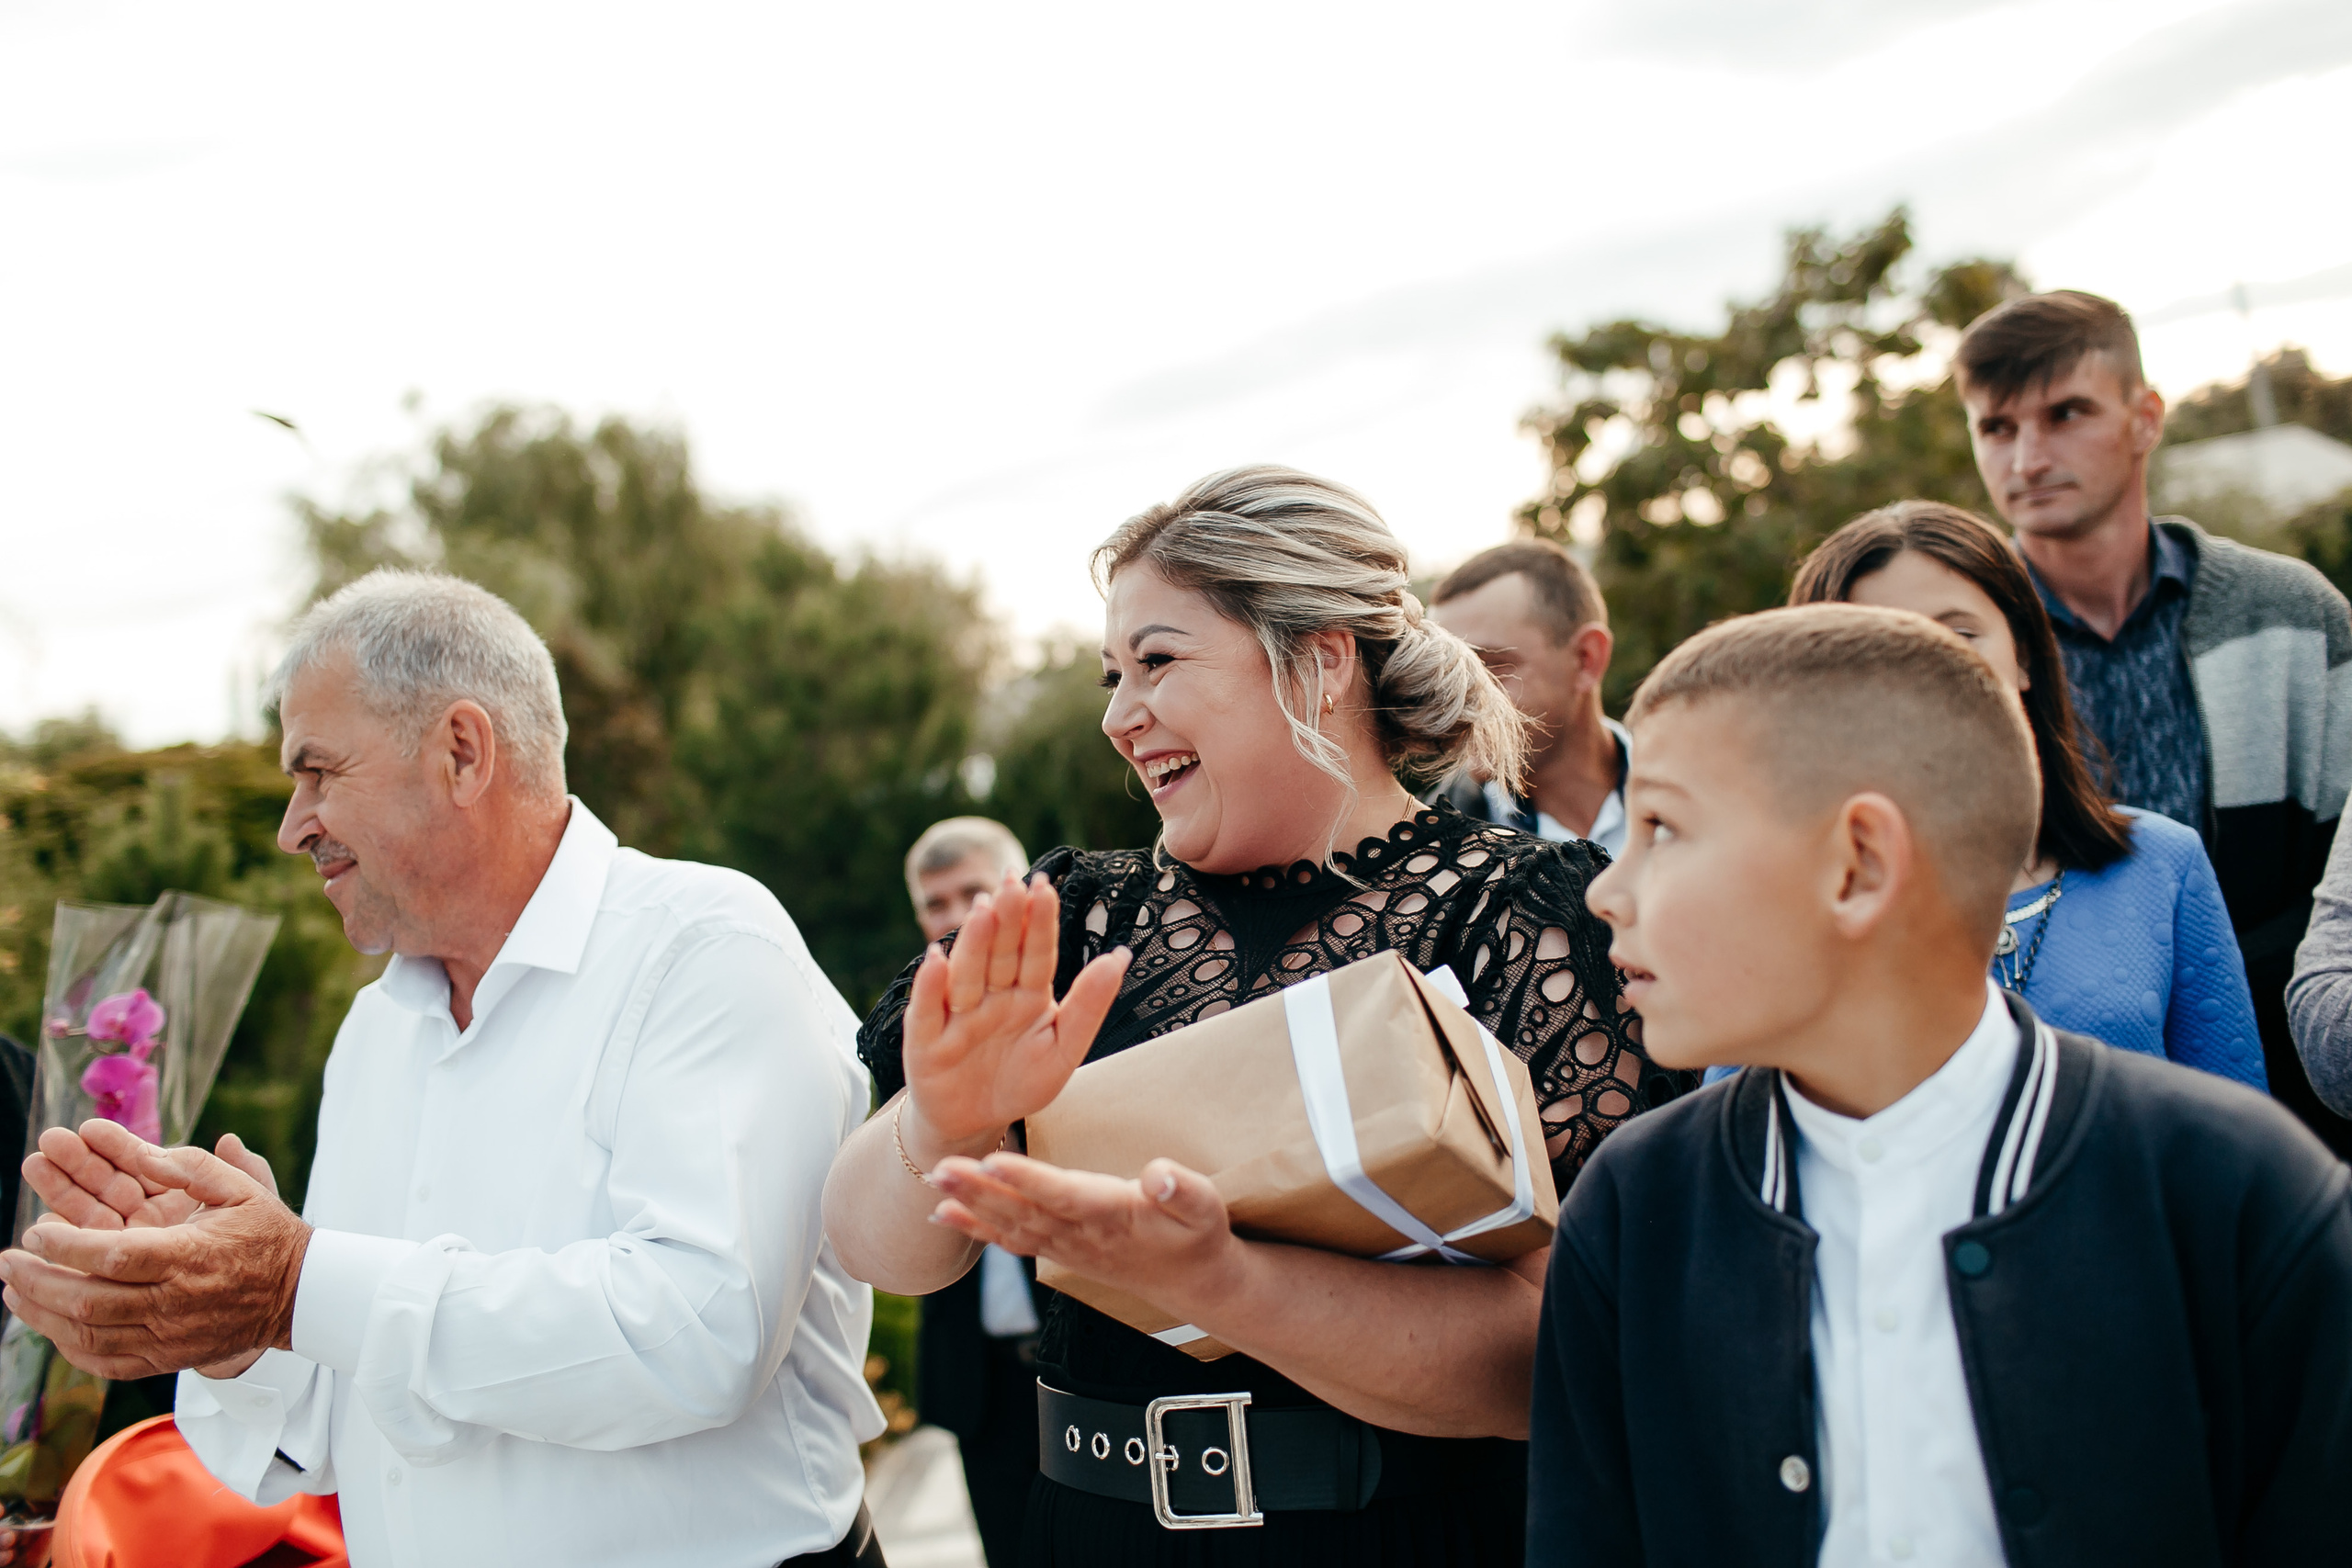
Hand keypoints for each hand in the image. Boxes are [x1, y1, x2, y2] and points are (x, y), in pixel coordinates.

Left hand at [0, 1121, 308, 1379]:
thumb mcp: (241, 1189)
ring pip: (88, 1336)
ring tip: (13, 1292)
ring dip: (41, 1315)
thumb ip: (191, 1167)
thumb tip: (143, 1153)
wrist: (299, 1295)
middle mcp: (174, 1302)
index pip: (113, 1256)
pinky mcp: (167, 1358)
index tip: (35, 1232)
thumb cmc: (266, 1235)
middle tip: (7, 1262)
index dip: (65, 1247)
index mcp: (189, 1256)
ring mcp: (169, 1336)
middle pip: (88, 1301)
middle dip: (37, 1281)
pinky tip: (49, 1324)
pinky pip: (105, 1362)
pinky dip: (69, 1346)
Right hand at [900, 873, 1128, 1159]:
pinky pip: (928, 1012)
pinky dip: (931, 988)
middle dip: (1007, 918)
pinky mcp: (926, 1042)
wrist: (976, 1122)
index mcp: (1027, 994)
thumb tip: (1121, 956)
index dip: (1039, 922)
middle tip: (1012, 881)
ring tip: (982, 909)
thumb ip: (1090, 1005)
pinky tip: (935, 959)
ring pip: (967, 975)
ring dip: (973, 942)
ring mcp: (957, 1016)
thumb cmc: (1021, 1081)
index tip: (1045, 885)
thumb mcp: (1064, 1048)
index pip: (1036, 953)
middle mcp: (991, 997)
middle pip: (1000, 954)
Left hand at [928, 1151, 1241, 1321]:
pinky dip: (976, 1229)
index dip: (1028, 1180)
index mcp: (1113, 1216)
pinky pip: (1011, 1239)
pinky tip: (945, 1215)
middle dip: (980, 1191)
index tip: (993, 1161)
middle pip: (1024, 1211)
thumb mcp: (1206, 1208)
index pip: (1064, 1195)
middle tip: (940, 1169)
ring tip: (934, 1187)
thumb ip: (1183, 1190)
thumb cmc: (1198, 1237)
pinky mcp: (1060, 1249)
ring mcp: (1067, 1247)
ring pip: (1011, 1226)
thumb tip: (1160, 1173)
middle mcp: (1082, 1235)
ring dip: (970, 1207)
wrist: (1193, 1282)